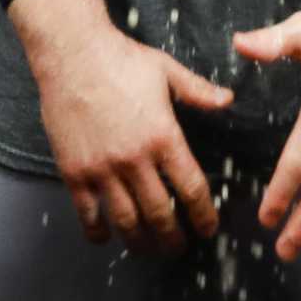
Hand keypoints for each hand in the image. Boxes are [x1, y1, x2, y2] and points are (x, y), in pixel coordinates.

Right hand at [16, 0, 232, 252]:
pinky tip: (106, 236)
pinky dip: (98, 232)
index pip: (192, 189)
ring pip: (127, 221)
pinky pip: (88, 214)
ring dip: (141, 242)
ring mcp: (102, 168)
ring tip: (149, 248)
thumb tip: (228, 100)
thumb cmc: (120, 58)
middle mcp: (135, 158)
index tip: (207, 228)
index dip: (203, 216)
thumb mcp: (167, 71)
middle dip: (174, 238)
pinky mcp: (74, 171)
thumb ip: (199, 91)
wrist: (72, 52)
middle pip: (161, 215)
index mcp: (163, 136)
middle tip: (180, 246)